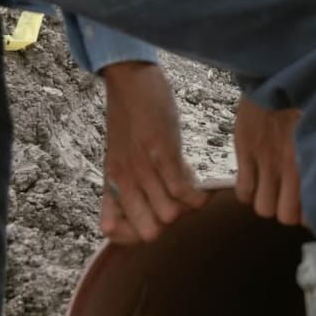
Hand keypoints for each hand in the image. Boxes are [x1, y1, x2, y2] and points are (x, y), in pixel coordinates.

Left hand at [100, 62, 207, 243]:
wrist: (129, 81)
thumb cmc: (130, 117)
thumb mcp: (120, 156)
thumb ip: (133, 184)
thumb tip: (167, 206)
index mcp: (111, 182)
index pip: (112, 231)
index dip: (135, 234)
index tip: (155, 220)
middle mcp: (124, 180)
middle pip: (149, 231)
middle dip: (170, 223)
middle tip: (179, 203)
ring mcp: (142, 168)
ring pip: (169, 215)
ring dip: (187, 207)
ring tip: (191, 189)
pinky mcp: (162, 153)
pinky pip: (183, 191)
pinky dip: (198, 196)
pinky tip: (204, 188)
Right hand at [233, 95, 302, 226]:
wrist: (280, 69)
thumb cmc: (311, 97)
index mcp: (314, 160)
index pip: (313, 209)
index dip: (311, 211)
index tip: (312, 203)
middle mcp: (290, 165)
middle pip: (286, 216)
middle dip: (288, 210)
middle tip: (290, 198)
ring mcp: (266, 160)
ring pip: (263, 209)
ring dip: (267, 202)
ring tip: (272, 188)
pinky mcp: (245, 150)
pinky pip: (243, 192)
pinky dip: (248, 191)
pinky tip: (255, 179)